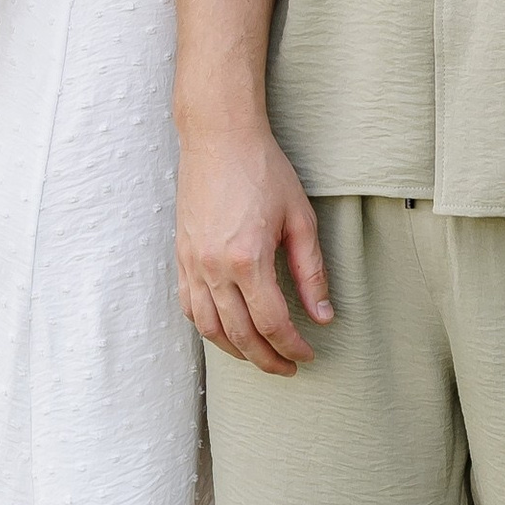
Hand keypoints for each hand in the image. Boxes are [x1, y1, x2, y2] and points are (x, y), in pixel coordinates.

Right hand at [176, 120, 331, 373]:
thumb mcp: (300, 219)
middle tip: (288, 368)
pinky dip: (207, 328)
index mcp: (247, 258)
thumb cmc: (263, 170)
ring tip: (259, 357)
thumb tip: (323, 316)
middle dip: (267, 359)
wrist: (218, 137)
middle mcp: (214, 267)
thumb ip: (311, 272)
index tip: (308, 355)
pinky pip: (189, 306)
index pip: (272, 323)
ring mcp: (192, 263)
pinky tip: (225, 332)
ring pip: (209, 328)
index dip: (293, 347)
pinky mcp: (181, 255)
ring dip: (236, 351)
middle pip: (240, 334)